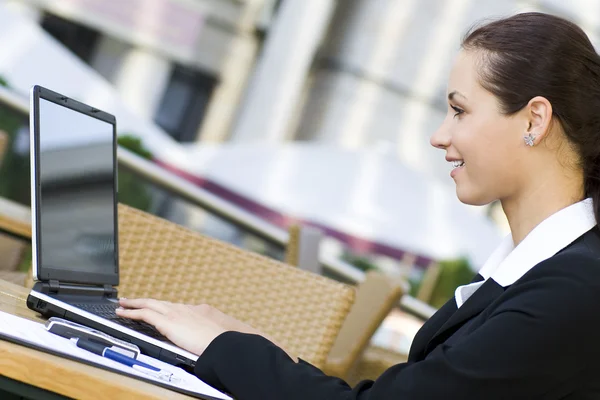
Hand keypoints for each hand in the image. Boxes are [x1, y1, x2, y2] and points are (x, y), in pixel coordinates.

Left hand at [116, 298, 262, 356]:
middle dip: (143, 300)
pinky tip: (123, 313)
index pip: (172, 307)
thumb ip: (201, 334)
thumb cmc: (220, 343)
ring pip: (148, 304)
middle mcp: (183, 309)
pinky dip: (132, 313)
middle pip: (158, 302)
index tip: (155, 307)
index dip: (161, 306)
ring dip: (134, 304)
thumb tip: (199, 341)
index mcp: (195, 311)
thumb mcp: (210, 335)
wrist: (221, 343)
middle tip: (131, 300)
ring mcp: (175, 313)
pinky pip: (145, 314)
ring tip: (122, 304)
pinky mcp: (167, 321)